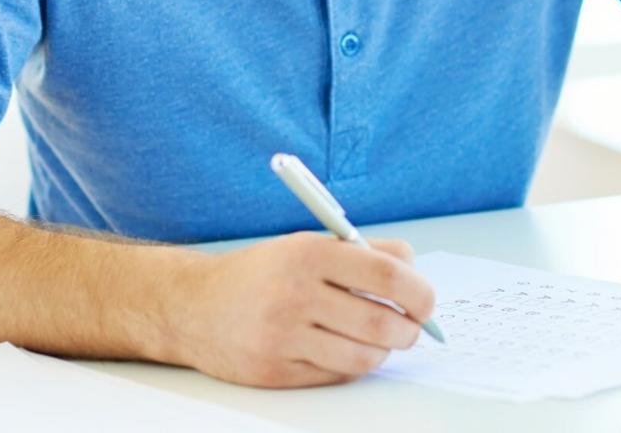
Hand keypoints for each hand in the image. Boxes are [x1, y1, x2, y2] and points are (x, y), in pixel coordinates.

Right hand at [166, 232, 433, 387]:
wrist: (194, 306)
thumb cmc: (262, 274)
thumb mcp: (307, 246)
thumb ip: (362, 253)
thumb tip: (414, 269)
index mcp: (308, 254)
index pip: (385, 275)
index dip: (418, 291)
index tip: (426, 301)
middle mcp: (295, 294)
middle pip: (380, 321)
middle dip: (409, 329)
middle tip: (412, 326)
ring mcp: (284, 336)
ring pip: (364, 355)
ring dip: (384, 350)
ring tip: (380, 338)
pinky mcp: (276, 370)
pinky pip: (337, 374)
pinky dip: (353, 363)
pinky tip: (346, 348)